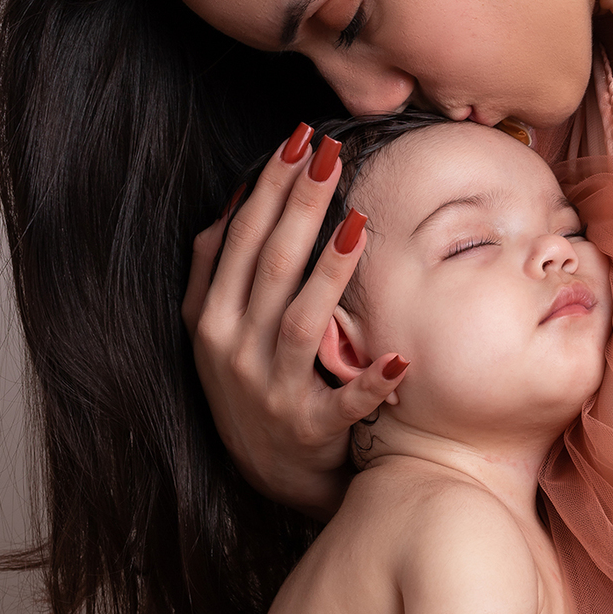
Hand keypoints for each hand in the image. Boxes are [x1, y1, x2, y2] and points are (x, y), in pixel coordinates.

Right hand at [183, 129, 408, 520]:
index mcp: (213, 318)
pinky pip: (344, 404)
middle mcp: (235, 351)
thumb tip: (231, 202)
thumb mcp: (214, 329)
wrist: (269, 473)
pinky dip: (370, 383)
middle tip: (331, 155)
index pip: (242, 240)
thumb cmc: (249, 385)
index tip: (298, 141)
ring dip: (329, 274)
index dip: (269, 189)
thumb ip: (214, 270)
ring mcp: (271, 391)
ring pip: (301, 324)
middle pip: (271, 268)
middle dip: (300, 206)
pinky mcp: (310, 430)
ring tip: (358, 226)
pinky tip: (399, 355)